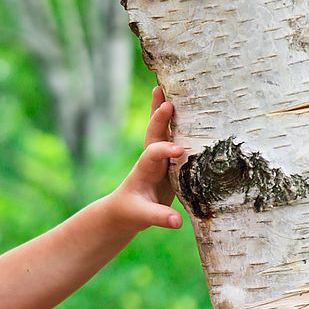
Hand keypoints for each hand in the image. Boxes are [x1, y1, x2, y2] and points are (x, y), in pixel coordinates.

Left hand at [111, 85, 183, 231]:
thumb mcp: (142, 217)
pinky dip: (176, 122)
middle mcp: (151, 160)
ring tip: (166, 86)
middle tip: (167, 101)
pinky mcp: (169, 161)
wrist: (124, 212)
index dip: (164, 150)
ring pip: (161, 130)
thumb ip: (158, 217)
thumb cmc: (131, 213)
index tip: (179, 150)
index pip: (153, 155)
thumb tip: (177, 222)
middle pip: (153, 134)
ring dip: (163, 111)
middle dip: (159, 119)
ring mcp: (159, 159)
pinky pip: (172, 137)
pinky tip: (185, 106)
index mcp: (143, 170)